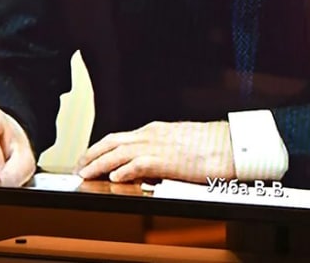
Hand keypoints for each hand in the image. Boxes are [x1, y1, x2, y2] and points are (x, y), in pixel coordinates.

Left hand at [75, 120, 234, 183]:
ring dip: (99, 164)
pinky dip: (124, 170)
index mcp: (156, 130)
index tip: (89, 158)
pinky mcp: (167, 159)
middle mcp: (153, 134)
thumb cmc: (211, 145)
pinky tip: (114, 179)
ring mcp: (159, 145)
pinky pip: (139, 164)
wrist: (231, 144)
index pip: (120, 138)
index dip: (100, 148)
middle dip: (92, 154)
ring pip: (119, 152)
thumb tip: (149, 162)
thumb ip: (161, 149)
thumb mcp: (180, 142)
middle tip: (78, 167)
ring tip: (85, 174)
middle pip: (112, 141)